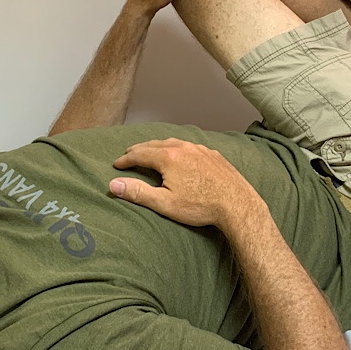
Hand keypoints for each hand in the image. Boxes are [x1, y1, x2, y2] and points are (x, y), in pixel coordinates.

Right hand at [110, 138, 267, 230]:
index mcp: (169, 157)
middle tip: (129, 154)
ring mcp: (200, 149)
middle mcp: (184, 148)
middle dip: (139, 149)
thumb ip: (138, 192)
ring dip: (159, 146)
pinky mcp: (213, 155)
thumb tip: (113, 185)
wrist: (237, 205)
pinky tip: (180, 155)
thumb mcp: (164, 203)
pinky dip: (178, 148)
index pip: (140, 154)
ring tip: (151, 151)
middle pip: (155, 144)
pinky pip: (190, 146)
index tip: (116, 165)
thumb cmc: (200, 206)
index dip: (125, 159)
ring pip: (174, 143)